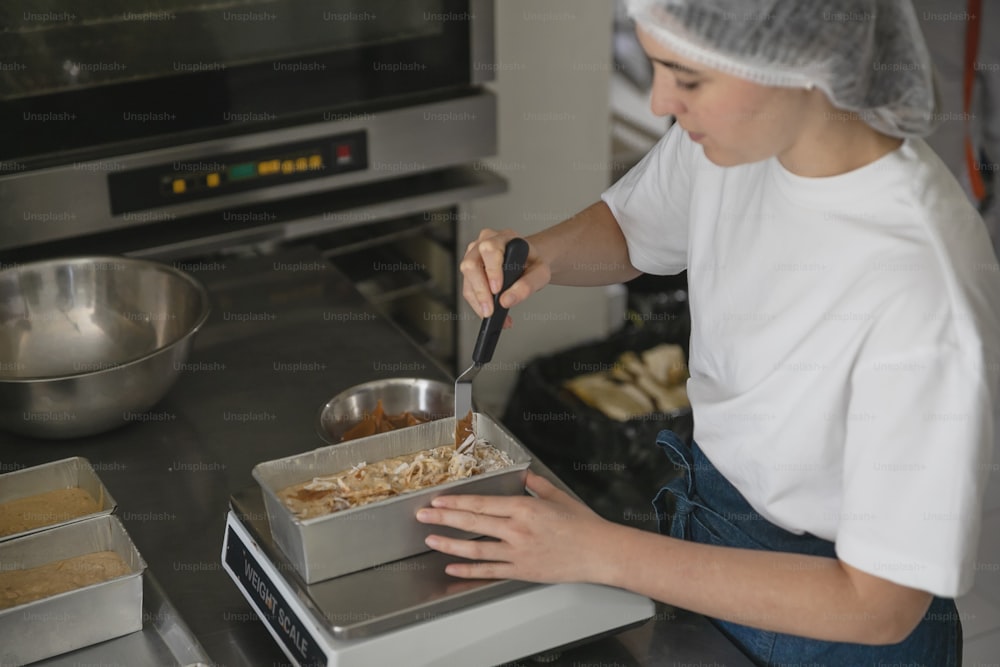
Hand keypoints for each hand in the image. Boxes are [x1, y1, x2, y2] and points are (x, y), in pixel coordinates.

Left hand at [415, 471, 616, 582]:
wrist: (600, 552)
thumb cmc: (583, 525)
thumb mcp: (558, 496)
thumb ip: (536, 484)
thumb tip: (524, 475)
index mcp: (524, 508)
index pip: (481, 503)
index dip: (455, 502)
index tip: (438, 500)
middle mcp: (516, 529)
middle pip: (471, 522)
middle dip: (443, 518)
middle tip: (423, 515)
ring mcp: (517, 552)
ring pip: (474, 548)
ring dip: (449, 545)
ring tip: (431, 540)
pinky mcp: (521, 571)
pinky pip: (489, 570)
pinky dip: (468, 569)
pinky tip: (453, 567)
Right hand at [459, 228, 550, 324]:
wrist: (529, 263)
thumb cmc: (533, 263)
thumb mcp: (541, 273)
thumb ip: (527, 285)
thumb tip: (506, 300)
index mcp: (503, 237)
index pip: (490, 250)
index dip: (492, 270)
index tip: (497, 289)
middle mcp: (484, 243)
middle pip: (471, 263)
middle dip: (480, 289)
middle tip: (490, 309)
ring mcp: (474, 255)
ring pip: (467, 279)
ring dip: (478, 300)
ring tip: (494, 315)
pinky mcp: (470, 272)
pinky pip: (468, 289)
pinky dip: (478, 304)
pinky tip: (491, 312)